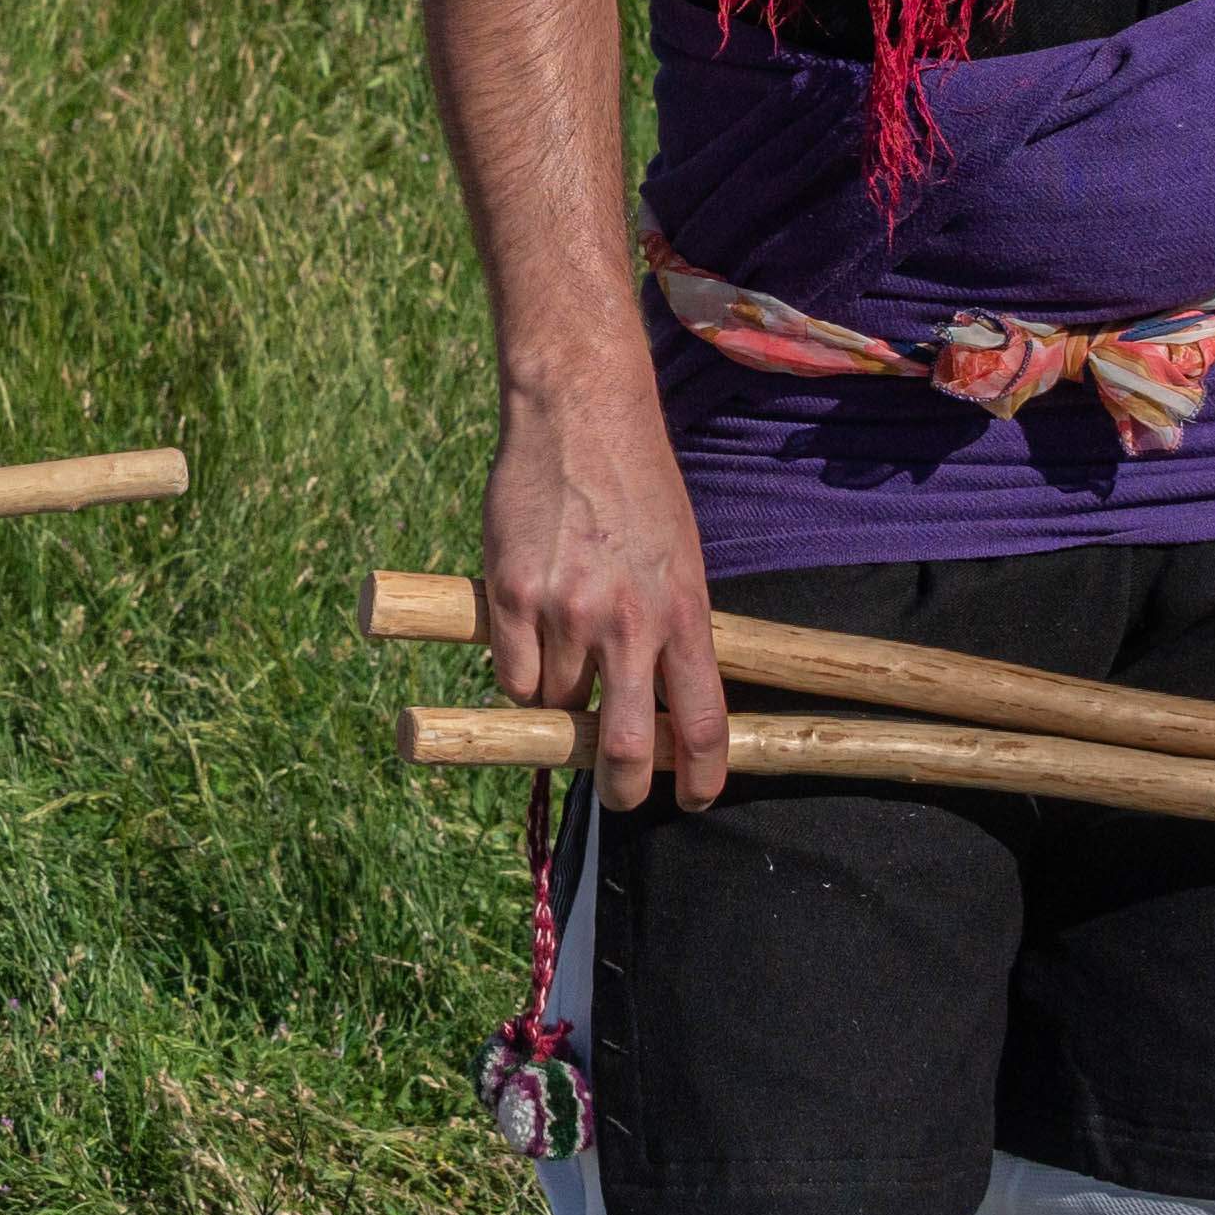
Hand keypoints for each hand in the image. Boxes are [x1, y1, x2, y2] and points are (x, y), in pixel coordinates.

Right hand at [480, 385, 725, 809]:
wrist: (580, 418)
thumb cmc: (639, 487)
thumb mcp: (682, 559)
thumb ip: (672, 629)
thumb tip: (661, 700)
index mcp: (684, 613)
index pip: (702, 722)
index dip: (701, 777)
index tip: (694, 797)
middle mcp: (628, 622)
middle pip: (626, 746)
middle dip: (622, 786)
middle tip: (617, 793)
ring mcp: (567, 612)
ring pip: (559, 708)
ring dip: (563, 708)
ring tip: (566, 666)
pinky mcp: (513, 597)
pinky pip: (513, 678)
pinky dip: (521, 679)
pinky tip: (530, 646)